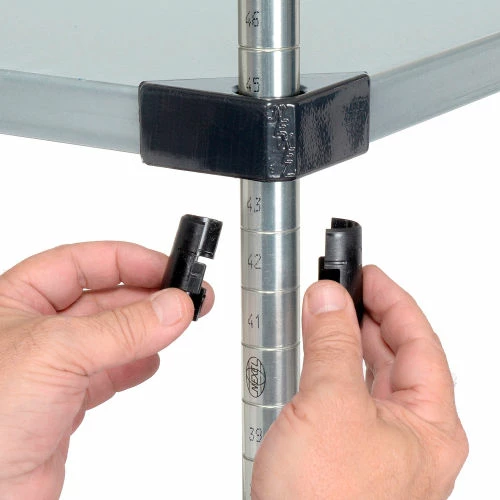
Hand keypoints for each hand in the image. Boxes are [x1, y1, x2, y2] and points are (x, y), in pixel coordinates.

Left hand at [0, 242, 212, 499]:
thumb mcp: (55, 353)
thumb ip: (121, 329)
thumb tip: (172, 307)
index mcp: (17, 298)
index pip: (83, 262)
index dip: (128, 261)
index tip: (169, 269)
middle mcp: (36, 328)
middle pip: (105, 297)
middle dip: (148, 296)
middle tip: (187, 298)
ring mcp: (54, 365)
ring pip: (113, 334)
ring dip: (149, 328)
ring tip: (179, 324)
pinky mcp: (67, 400)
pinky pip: (112, 370)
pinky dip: (137, 364)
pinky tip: (152, 359)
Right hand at [252, 266, 467, 498]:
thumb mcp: (330, 406)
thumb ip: (330, 344)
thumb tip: (328, 298)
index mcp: (429, 425)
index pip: (419, 342)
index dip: (393, 301)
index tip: (369, 274)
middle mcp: (410, 436)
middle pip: (396, 356)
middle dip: (368, 317)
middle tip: (341, 287)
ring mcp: (377, 446)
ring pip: (368, 376)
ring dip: (346, 341)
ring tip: (325, 312)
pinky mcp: (346, 453)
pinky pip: (344, 396)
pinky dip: (329, 368)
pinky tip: (314, 356)